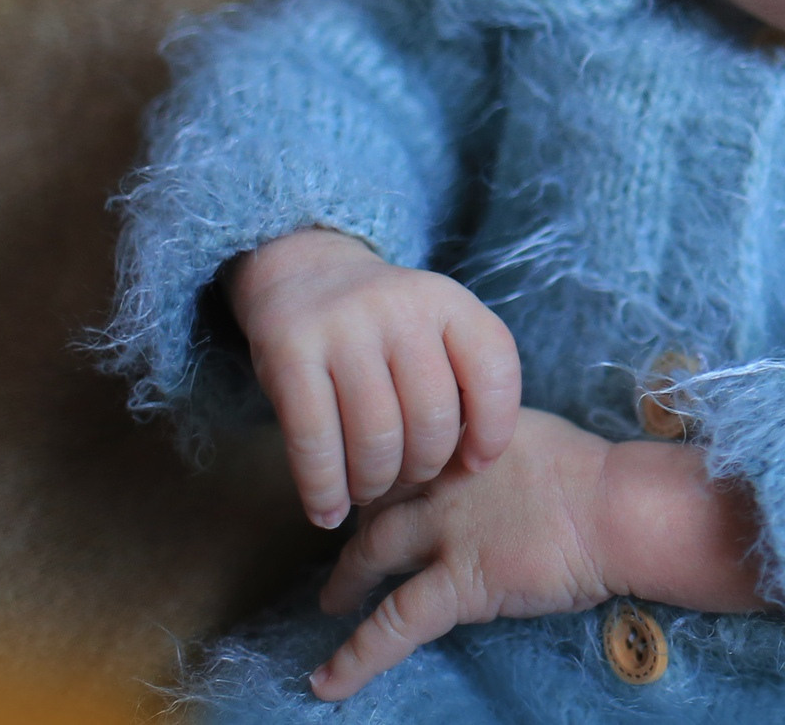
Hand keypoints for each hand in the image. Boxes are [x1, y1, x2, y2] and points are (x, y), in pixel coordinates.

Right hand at [229, 227, 520, 528]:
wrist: (305, 273)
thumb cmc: (386, 328)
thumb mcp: (437, 329)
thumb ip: (462, 382)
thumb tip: (471, 467)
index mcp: (449, 301)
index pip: (495, 371)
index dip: (493, 431)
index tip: (474, 464)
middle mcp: (401, 307)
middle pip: (433, 419)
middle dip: (423, 468)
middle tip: (408, 477)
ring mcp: (343, 326)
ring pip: (376, 438)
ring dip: (374, 483)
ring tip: (369, 489)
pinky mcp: (289, 352)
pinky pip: (313, 441)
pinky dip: (323, 489)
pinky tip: (327, 511)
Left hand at [311, 408, 775, 700]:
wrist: (619, 507)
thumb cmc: (598, 474)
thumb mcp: (531, 433)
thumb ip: (490, 442)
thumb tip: (476, 460)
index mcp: (462, 434)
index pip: (402, 448)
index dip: (382, 470)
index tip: (374, 486)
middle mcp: (443, 476)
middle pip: (378, 495)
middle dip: (356, 521)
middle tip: (344, 541)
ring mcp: (446, 530)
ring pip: (373, 552)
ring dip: (347, 580)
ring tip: (330, 602)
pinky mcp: (457, 582)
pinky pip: (393, 623)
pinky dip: (357, 655)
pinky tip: (328, 682)